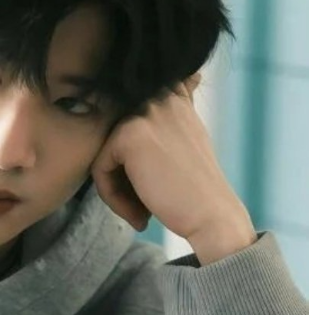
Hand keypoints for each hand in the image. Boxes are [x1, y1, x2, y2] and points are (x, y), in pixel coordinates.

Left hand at [90, 71, 247, 242]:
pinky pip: (101, 168)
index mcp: (173, 97)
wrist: (213, 217)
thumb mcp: (187, 142)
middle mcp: (159, 98)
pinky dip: (113, 197)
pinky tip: (139, 214)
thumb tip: (163, 99)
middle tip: (143, 204)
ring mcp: (144, 114)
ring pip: (105, 155)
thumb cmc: (196, 189)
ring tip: (141, 212)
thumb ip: (166, 124)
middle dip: (122, 175)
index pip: (130, 112)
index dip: (134, 154)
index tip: (153, 179)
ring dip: (117, 189)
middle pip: (113, 140)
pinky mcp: (128, 136)